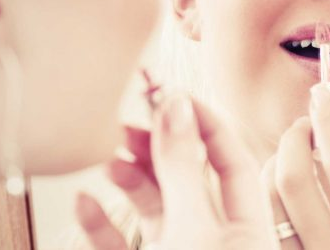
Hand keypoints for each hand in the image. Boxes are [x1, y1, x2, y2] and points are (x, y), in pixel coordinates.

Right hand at [75, 94, 277, 248]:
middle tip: (132, 119)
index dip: (207, 122)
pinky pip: (120, 243)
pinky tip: (83, 200)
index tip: (175, 95)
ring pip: (155, 206)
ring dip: (130, 179)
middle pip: (188, 178)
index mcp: (246, 228)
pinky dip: (100, 223)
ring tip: (109, 155)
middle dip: (160, 146)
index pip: (232, 159)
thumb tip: (176, 106)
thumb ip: (183, 170)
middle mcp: (214, 238)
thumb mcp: (195, 229)